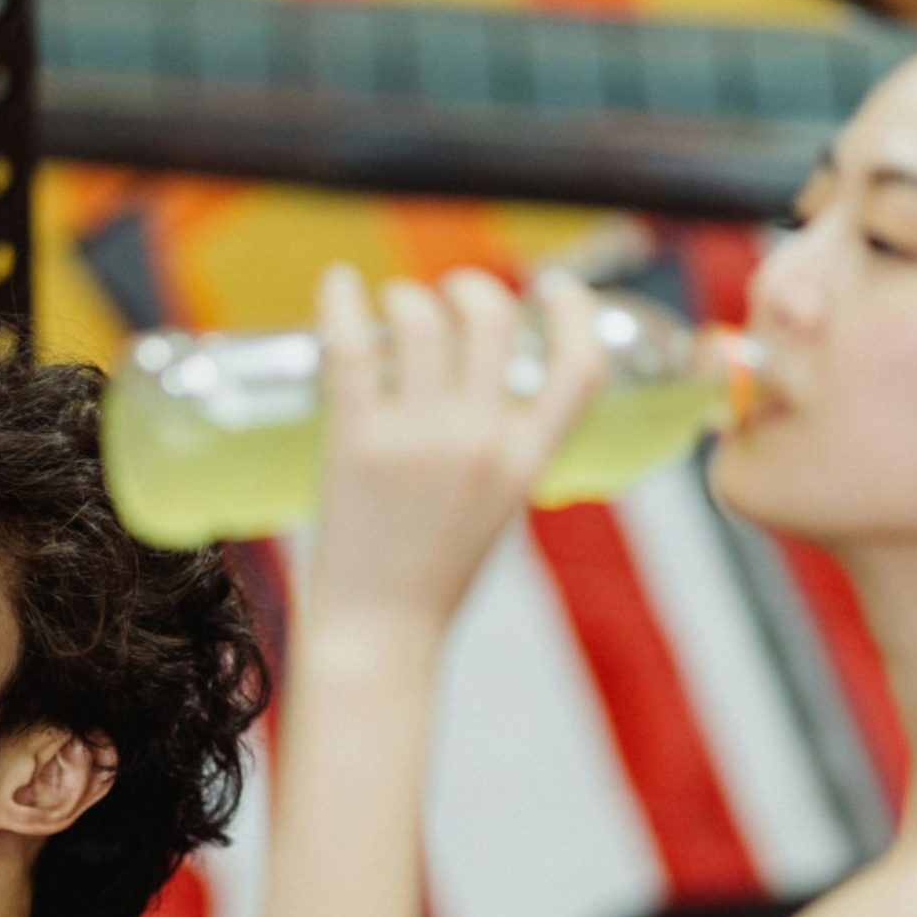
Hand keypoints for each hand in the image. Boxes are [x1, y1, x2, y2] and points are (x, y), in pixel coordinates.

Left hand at [301, 264, 608, 642]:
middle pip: (489, 319)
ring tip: (390, 309)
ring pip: (418, 318)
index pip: (578, 369)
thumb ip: (502, 450)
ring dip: (404, 297)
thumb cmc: (432, 578)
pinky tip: (337, 282)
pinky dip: (340, 301)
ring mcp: (416, 440)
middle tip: (447, 296)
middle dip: (470, 287)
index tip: (555, 286)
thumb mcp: (498, 511)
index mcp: (524, 462)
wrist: (377, 634)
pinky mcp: (355, 442)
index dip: (575, 312)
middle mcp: (478, 442)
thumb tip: (483, 388)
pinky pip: (350, 347)